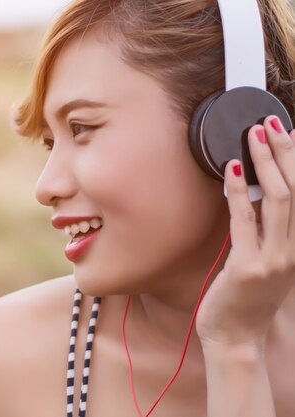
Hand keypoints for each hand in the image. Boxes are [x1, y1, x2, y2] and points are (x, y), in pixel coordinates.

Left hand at [196, 116, 294, 348]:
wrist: (235, 339)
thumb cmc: (245, 300)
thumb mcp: (267, 264)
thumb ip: (269, 233)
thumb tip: (257, 195)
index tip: (292, 133)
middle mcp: (294, 250)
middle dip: (286, 152)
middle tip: (271, 122)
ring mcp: (274, 259)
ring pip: (278, 199)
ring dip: (266, 162)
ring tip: (254, 134)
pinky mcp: (248, 266)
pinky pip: (245, 221)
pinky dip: (238, 192)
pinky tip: (231, 169)